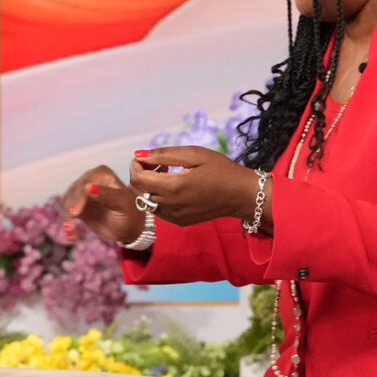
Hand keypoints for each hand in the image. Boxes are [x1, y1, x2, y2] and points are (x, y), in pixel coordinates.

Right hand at [61, 164, 147, 246]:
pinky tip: (72, 236)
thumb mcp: (123, 204)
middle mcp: (89, 181)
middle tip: (70, 225)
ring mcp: (81, 194)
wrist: (130, 228)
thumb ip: (107, 195)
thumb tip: (89, 187)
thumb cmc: (131, 213)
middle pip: (73, 193)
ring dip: (67, 219)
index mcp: (102, 175)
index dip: (79, 198)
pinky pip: (68, 215)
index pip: (85, 183)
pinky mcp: (77, 207)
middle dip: (70, 209)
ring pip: (67, 204)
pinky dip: (68, 226)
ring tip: (71, 232)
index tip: (76, 213)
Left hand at [127, 145, 260, 227]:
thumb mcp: (194, 154)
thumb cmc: (220, 170)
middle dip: (141, 174)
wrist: (241, 195)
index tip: (147, 158)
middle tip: (158, 163)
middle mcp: (170, 205)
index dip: (136, 165)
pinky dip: (158, 197)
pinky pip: (158, 209)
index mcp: (173, 187)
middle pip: (138, 190)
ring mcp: (174, 216)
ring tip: (167, 174)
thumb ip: (164, 155)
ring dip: (149, 186)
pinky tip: (174, 187)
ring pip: (146, 201)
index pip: (137, 178)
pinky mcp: (179, 221)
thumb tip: (140, 155)